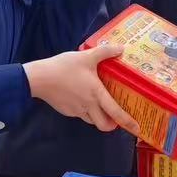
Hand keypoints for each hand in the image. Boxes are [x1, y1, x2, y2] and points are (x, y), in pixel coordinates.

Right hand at [25, 45, 141, 133]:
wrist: (39, 78)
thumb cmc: (64, 67)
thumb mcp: (86, 56)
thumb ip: (105, 52)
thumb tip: (121, 48)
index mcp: (96, 94)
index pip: (116, 113)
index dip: (127, 122)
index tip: (136, 128)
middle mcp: (89, 106)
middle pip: (104, 125)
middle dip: (112, 125)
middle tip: (116, 118)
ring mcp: (77, 111)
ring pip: (92, 121)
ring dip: (98, 118)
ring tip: (99, 106)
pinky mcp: (67, 111)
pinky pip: (80, 115)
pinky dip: (85, 112)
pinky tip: (82, 99)